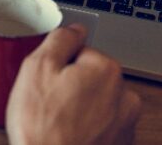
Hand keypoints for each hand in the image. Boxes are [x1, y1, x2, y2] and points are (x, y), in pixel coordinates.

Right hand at [6, 24, 140, 144]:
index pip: (81, 51)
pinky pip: (102, 127)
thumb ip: (60, 39)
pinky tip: (67, 136)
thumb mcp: (36, 68)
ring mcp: (125, 125)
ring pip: (98, 102)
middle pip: (92, 77)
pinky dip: (87, 129)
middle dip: (72, 85)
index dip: (59, 64)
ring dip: (80, 108)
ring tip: (57, 122)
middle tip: (48, 102)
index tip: (47, 80)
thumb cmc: (42, 127)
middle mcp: (124, 95)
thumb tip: (75, 28)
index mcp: (105, 69)